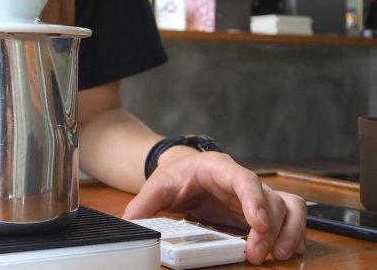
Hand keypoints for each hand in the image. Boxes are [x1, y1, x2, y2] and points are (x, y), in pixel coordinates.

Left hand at [123, 148, 306, 264]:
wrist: (184, 170)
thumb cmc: (176, 175)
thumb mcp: (158, 186)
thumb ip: (144, 204)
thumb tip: (130, 223)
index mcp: (220, 169)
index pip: (245, 179)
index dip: (255, 201)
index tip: (258, 224)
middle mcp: (243, 180)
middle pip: (272, 199)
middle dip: (271, 228)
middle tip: (258, 254)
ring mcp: (256, 196)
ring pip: (290, 206)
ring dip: (290, 231)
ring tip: (278, 255)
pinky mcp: (261, 210)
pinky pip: (290, 216)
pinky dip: (293, 233)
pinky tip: (286, 251)